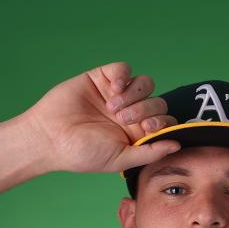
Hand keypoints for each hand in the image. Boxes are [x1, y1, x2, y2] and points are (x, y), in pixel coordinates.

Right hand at [22, 61, 180, 173]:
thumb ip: (150, 152)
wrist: (50, 137)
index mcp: (137, 134)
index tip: (148, 128)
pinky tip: (112, 89)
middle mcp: (131, 113)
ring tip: (113, 107)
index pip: (164, 122)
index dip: (162, 122)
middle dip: (145, 109)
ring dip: (135, 94)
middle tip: (124, 120)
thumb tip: (178, 144)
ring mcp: (117, 95)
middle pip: (157, 102)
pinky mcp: (103, 78)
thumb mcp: (120, 158)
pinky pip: (124, 69)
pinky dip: (123, 76)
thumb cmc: (83, 153)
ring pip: (145, 83)